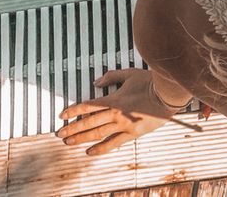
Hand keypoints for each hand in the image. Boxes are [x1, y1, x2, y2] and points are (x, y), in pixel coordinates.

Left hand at [56, 67, 186, 155]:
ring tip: (69, 143)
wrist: (167, 95)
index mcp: (113, 99)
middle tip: (59, 133)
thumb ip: (112, 77)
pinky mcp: (132, 133)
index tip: (62, 115)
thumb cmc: (150, 82)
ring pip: (98, 134)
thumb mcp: (130, 74)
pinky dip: (100, 149)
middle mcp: (115, 114)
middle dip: (72, 128)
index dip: (73, 110)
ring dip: (81, 139)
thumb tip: (96, 82)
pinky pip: (113, 144)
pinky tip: (90, 152)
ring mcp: (123, 125)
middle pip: (89, 122)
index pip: (88, 106)